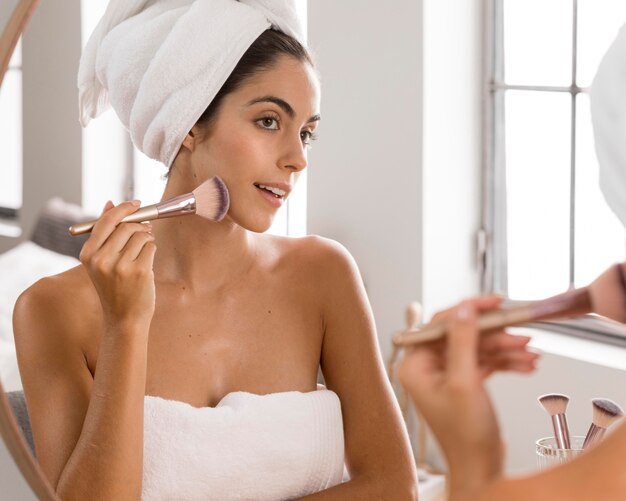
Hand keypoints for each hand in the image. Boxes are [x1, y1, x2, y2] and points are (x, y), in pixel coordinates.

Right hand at [79, 200, 156, 328]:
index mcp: (87, 255)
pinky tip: (146, 263)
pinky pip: (151, 246)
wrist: (124, 318)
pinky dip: (152, 250)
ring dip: (147, 239)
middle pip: (126, 226)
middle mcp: (101, 259)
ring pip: (141, 235)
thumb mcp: (102, 261)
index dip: (122, 209)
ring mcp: (120, 266)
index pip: (105, 221)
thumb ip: (105, 233)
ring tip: (143, 251)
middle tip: (146, 229)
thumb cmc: (115, 287)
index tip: (135, 203)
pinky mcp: (139, 271)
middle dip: (139, 225)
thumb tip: (110, 203)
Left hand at [397, 295, 538, 493]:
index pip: (441, 324)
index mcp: (415, 365)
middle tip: (521, 334)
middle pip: (463, 334)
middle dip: (495, 334)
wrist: (481, 469)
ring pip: (478, 347)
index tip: (494, 301)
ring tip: (530, 353)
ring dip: (505, 349)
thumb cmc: (465, 435)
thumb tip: (464, 308)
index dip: (469, 310)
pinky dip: (505, 362)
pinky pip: (485, 361)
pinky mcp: (464, 382)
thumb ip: (463, 341)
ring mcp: (446, 374)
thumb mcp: (464, 382)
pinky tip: (526, 366)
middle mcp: (427, 367)